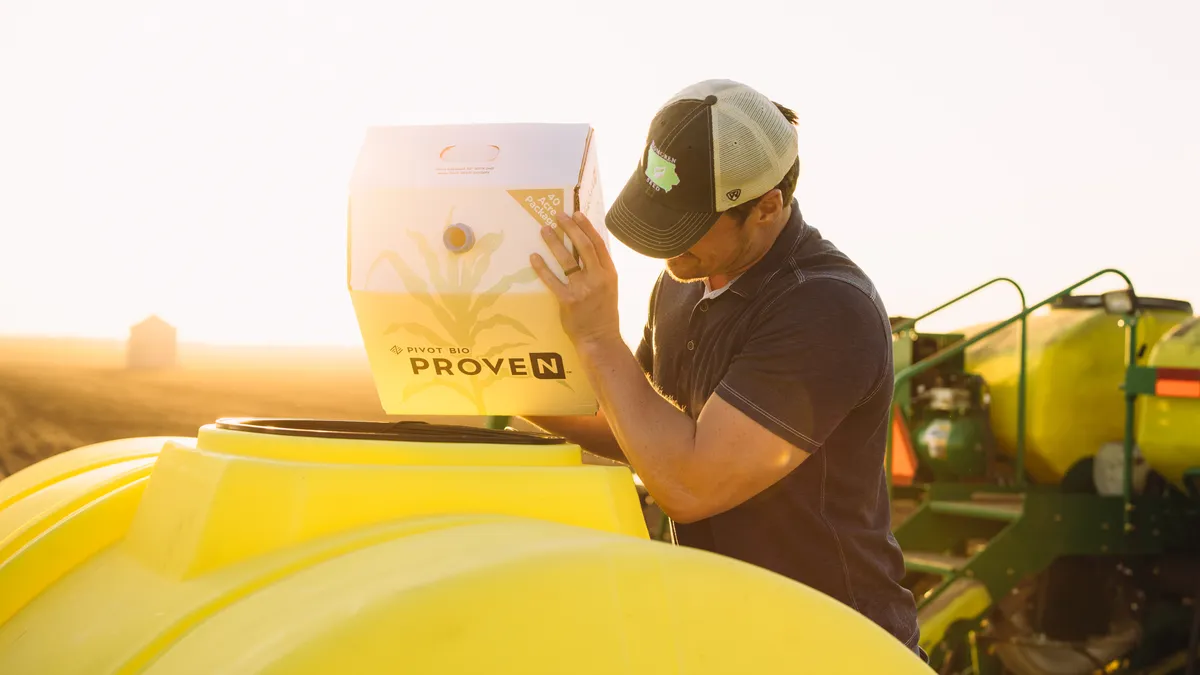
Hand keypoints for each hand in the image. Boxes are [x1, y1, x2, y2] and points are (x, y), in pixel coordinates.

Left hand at [529, 210, 621, 348]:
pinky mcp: (568, 300)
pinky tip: (533, 257)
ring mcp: (583, 289)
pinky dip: (542, 267)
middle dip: (570, 228)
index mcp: (609, 273)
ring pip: (567, 260)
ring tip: (545, 229)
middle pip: (583, 246)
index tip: (577, 214)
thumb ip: (600, 269)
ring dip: (554, 242)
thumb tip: (585, 248)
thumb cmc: (603, 313)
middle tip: (559, 215)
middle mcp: (597, 278)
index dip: (587, 227)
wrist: (600, 339)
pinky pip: (552, 280)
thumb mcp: (609, 287)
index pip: (598, 244)